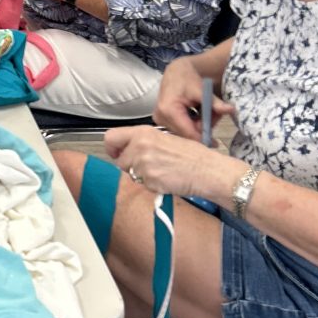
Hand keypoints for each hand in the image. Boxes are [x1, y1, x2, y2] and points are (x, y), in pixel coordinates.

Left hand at [104, 124, 238, 200]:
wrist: (207, 170)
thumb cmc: (192, 154)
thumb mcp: (165, 137)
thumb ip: (143, 142)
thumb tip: (129, 149)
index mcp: (143, 133)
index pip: (111, 137)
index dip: (112, 148)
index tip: (116, 153)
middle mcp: (140, 146)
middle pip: (120, 161)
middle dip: (130, 166)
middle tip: (146, 167)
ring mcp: (143, 164)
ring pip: (132, 175)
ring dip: (143, 176)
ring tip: (162, 171)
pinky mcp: (149, 180)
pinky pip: (144, 185)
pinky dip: (153, 185)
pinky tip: (167, 179)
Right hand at [155, 57, 235, 142]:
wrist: (176, 72)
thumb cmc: (187, 79)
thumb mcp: (202, 90)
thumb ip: (214, 103)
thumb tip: (231, 110)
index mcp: (169, 110)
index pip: (188, 132)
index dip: (203, 138)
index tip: (215, 144)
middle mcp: (161, 117)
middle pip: (187, 133)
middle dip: (203, 127)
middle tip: (216, 115)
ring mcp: (160, 120)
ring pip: (185, 131)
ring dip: (199, 124)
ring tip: (207, 111)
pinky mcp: (161, 121)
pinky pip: (181, 128)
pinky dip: (192, 123)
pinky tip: (197, 113)